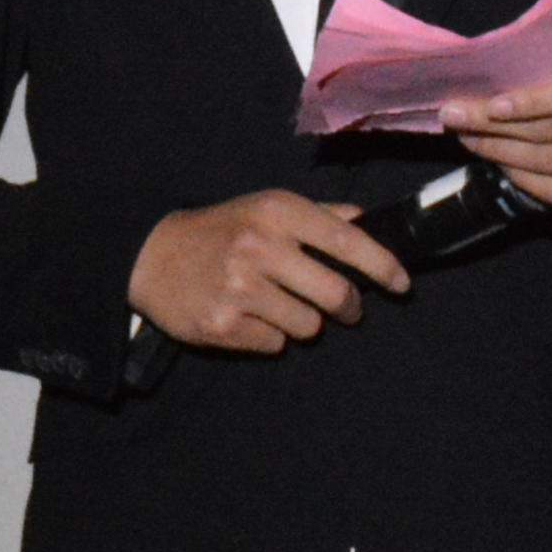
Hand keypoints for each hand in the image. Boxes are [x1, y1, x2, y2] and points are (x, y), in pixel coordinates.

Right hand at [129, 190, 412, 350]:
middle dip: (350, 308)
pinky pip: (275, 344)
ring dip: (304, 322)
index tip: (402, 284)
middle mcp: (260, 247)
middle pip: (336, 294)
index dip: (383, 266)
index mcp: (277, 212)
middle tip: (347, 310)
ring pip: (308, 326)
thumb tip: (366, 220)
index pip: (347, 241)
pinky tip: (249, 316)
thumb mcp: (265, 207)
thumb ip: (319, 215)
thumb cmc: (220, 229)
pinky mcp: (223, 324)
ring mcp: (240, 288)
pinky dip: (271, 335)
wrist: (150, 256)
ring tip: (278, 305)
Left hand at [451, 50, 551, 220]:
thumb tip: (497, 68)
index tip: (489, 105)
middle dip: (493, 125)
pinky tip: (500, 165)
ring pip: (548, 163)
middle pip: (551, 131)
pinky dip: (523, 179)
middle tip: (454, 117)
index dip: (530, 102)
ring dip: (499, 152)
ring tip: (469, 139)